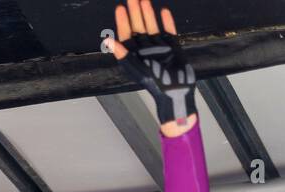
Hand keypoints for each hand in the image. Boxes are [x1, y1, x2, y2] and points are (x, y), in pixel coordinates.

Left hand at [104, 1, 196, 134]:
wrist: (176, 90)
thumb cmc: (154, 82)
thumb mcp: (135, 68)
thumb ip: (122, 54)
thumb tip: (108, 41)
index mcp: (134, 55)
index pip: (126, 34)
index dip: (123, 21)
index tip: (120, 8)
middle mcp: (145, 49)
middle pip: (139, 27)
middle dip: (135, 12)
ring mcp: (159, 47)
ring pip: (152, 26)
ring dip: (148, 14)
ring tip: (144, 0)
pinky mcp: (172, 47)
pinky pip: (169, 31)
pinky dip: (166, 21)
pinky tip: (163, 11)